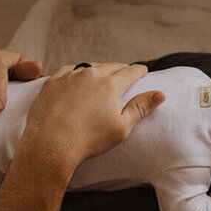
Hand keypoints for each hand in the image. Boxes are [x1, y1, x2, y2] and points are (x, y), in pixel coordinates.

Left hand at [22, 62, 164, 168]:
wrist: (51, 144)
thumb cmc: (89, 139)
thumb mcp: (122, 127)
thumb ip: (140, 107)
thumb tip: (160, 94)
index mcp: (111, 85)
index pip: (130, 71)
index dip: (139, 71)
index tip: (143, 71)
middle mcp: (91, 75)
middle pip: (111, 66)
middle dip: (121, 69)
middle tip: (126, 73)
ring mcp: (69, 76)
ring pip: (89, 66)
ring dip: (99, 69)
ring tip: (103, 75)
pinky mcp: (52, 82)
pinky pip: (68, 70)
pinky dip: (76, 72)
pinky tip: (77, 77)